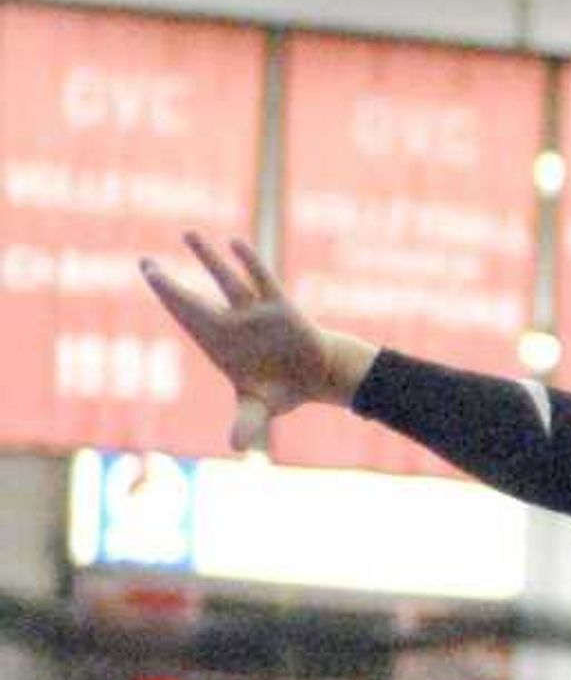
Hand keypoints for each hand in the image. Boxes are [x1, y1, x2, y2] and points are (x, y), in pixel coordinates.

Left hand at [139, 235, 367, 451]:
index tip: (149, 276)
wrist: (317, 377)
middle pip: (195, 301)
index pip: (187, 318)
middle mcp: (232, 324)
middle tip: (144, 265)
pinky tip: (234, 244)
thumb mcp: (262, 407)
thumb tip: (235, 445)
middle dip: (170, 286)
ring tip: (187, 234)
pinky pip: (262, 280)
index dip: (168, 299)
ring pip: (226, 281)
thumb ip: (247, 421)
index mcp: (219, 344)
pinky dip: (250, 263)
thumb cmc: (280, 390)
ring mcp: (255, 312)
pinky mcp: (281, 306)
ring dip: (207, 258)